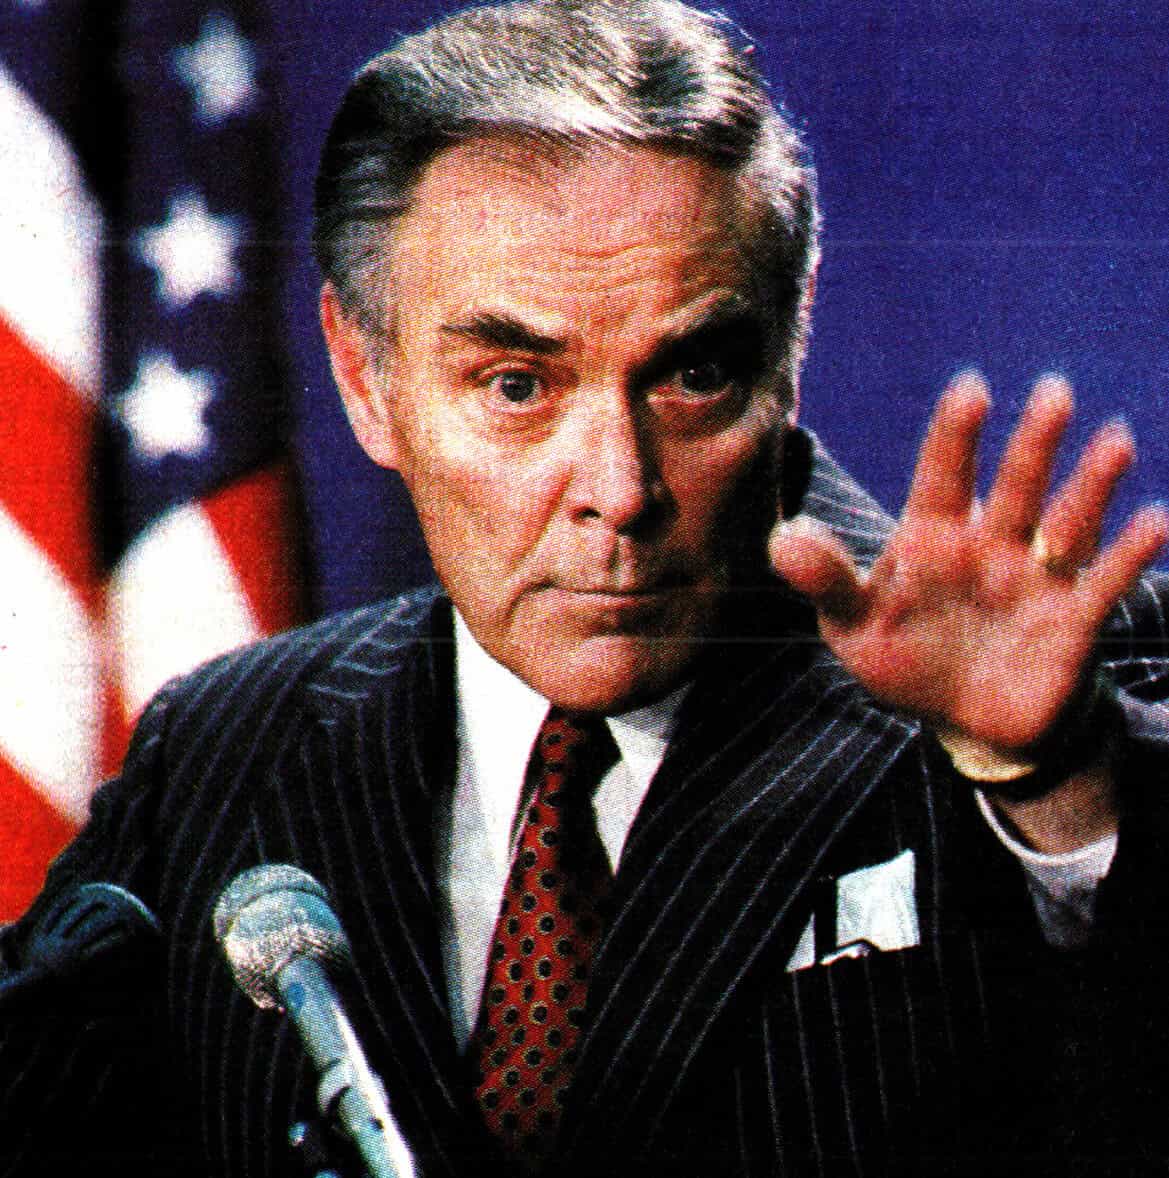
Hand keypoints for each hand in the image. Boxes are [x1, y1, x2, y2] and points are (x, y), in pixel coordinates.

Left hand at [769, 372, 1168, 751]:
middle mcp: (990, 544)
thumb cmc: (903, 659)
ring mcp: (1036, 577)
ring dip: (1088, 485)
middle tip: (1052, 392)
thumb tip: (782, 538)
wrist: (964, 720)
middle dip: (1032, 442)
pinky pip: (1105, 582)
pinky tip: (1153, 522)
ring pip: (1066, 521)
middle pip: (1013, 485)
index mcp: (932, 537)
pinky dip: (1129, 555)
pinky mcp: (1072, 620)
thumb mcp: (854, 625)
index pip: (942, 474)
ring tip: (1113, 439)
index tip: (970, 389)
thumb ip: (828, 581)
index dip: (955, 435)